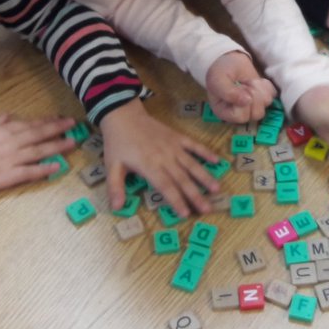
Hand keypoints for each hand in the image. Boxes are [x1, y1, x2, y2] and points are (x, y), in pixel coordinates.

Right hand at [0, 113, 77, 203]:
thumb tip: (11, 115)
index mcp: (3, 130)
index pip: (31, 123)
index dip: (48, 121)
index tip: (61, 119)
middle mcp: (11, 142)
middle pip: (40, 134)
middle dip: (59, 129)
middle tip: (75, 126)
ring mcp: (11, 160)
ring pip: (40, 151)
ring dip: (58, 146)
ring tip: (72, 143)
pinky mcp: (8, 177)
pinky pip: (31, 172)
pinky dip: (45, 169)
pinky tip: (57, 166)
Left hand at [100, 99, 220, 217]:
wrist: (124, 115)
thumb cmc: (118, 143)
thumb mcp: (112, 165)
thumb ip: (115, 187)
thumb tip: (116, 207)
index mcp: (149, 165)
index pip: (166, 186)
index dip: (176, 200)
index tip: (186, 213)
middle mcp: (165, 157)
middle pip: (182, 179)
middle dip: (196, 195)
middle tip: (208, 209)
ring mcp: (173, 146)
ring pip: (192, 164)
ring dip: (205, 177)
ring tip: (217, 189)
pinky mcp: (178, 137)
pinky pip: (194, 145)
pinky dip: (205, 153)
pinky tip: (217, 161)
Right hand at [205, 51, 275, 123]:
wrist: (229, 59)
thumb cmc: (220, 70)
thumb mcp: (218, 80)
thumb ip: (229, 92)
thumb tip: (247, 101)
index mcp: (225, 113)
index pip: (241, 117)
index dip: (243, 102)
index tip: (238, 88)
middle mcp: (241, 113)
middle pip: (257, 113)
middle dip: (253, 94)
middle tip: (244, 84)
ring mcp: (254, 106)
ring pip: (266, 103)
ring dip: (259, 88)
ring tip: (249, 82)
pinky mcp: (263, 97)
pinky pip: (273, 94)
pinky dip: (266, 85)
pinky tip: (257, 81)